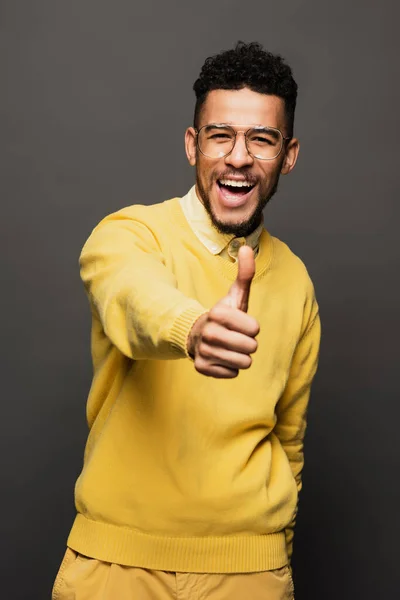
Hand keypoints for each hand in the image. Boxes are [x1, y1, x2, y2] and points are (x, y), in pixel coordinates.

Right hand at [187, 245, 258, 377]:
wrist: (197, 334)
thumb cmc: (224, 315)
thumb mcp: (235, 295)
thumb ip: (245, 273)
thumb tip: (246, 247)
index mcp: (218, 313)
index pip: (255, 329)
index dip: (252, 327)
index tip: (241, 324)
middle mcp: (208, 332)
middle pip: (251, 348)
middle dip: (248, 344)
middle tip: (237, 337)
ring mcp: (203, 351)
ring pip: (243, 363)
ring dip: (240, 356)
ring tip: (230, 347)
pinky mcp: (202, 367)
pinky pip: (232, 374)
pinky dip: (230, 368)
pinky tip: (221, 357)